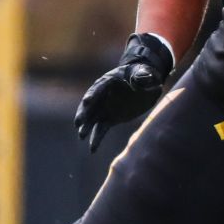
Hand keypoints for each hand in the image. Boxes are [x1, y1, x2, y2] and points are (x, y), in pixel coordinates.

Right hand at [75, 33, 173, 151]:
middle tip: (78, 122)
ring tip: (81, 136)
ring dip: (86, 127)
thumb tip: (141, 80)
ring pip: (91, 119)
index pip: (98, 88)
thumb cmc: (143, 75)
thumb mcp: (144, 73)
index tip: (87, 101)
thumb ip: (142, 76)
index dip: (93, 94)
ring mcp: (105, 108)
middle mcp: (102, 96)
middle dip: (83, 113)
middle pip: (90, 105)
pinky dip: (96, 139)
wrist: (145, 84)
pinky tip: (92, 150)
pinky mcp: (110, 119)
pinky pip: (100, 130)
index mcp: (108, 81)